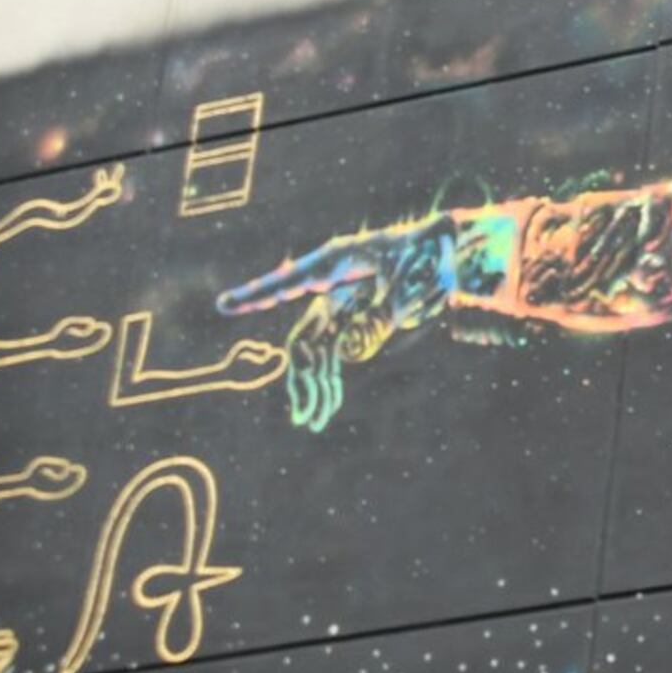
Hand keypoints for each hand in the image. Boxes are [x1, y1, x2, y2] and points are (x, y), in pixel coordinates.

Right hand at [217, 212, 505, 431]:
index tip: (226, 304)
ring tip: (312, 421)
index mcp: (337, 262)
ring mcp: (339, 305)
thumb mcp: (411, 281)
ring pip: (315, 351)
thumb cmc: (426, 253)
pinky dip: (329, 380)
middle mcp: (330, 286)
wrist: (445, 251)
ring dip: (314, 386)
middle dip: (300, 375)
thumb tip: (349, 351)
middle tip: (304, 413)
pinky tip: (324, 407)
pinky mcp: (350, 320)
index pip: (290, 280)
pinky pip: (333, 354)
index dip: (259, 293)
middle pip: (304, 334)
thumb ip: (383, 313)